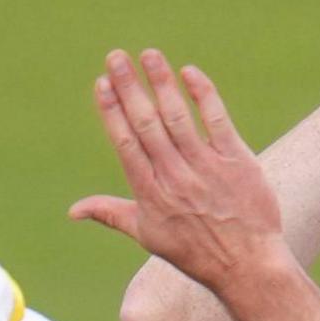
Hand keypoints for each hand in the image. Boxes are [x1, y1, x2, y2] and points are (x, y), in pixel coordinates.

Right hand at [72, 50, 285, 294]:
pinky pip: (217, 121)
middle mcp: (175, 177)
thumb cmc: (194, 251)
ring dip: (162, 83)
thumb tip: (72, 210)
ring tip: (150, 55)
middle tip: (116, 56)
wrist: (247, 265)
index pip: (126, 144)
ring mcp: (207, 168)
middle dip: (130, 88)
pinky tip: (189, 73)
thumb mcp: (148, 236)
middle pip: (147, 125)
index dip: (113, 112)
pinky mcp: (237, 161)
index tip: (102, 83)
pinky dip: (203, 96)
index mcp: (150, 193)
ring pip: (178, 118)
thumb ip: (111, 213)